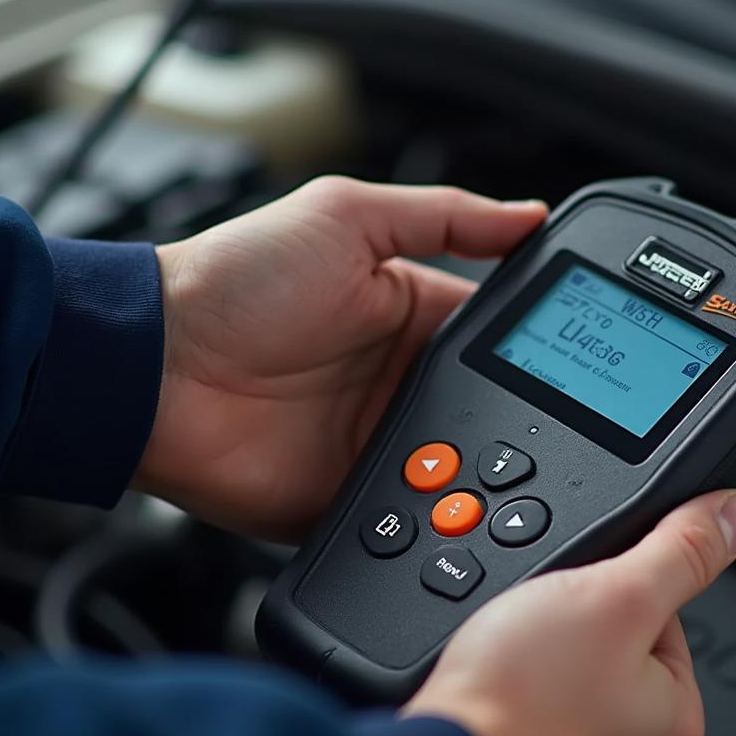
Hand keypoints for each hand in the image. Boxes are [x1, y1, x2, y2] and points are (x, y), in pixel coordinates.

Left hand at [135, 176, 546, 536]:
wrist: (156, 371)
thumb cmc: (236, 282)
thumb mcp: (343, 218)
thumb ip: (442, 217)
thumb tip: (529, 216)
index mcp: (410, 316)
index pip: (497, 336)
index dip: (537, 349)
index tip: (579, 360)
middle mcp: (401, 382)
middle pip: (490, 410)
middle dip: (522, 425)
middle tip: (555, 433)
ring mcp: (378, 442)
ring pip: (461, 471)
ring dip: (482, 476)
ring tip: (514, 482)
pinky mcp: (352, 496)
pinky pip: (409, 515)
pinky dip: (434, 519)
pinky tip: (458, 514)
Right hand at [404, 489, 735, 735]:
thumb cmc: (520, 700)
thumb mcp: (614, 595)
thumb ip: (679, 552)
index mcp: (673, 714)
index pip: (661, 615)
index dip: (614, 584)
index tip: (579, 588)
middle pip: (607, 652)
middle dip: (567, 628)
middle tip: (530, 627)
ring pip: (561, 690)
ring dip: (532, 668)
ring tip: (503, 662)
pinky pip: (523, 725)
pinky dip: (506, 707)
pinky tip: (488, 699)